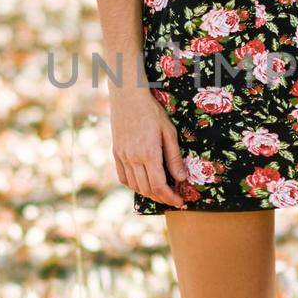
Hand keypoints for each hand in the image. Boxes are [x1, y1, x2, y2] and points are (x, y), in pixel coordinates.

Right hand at [110, 88, 188, 207]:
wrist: (127, 96)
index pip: (159, 185)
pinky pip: (123, 177)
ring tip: (161, 192)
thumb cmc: (152, 111)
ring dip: (148, 193)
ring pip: (134, 186)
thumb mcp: (169, 132)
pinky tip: (143, 183)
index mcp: (149, 153)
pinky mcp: (116, 153)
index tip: (179, 201)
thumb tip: (181, 178)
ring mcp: (122, 157)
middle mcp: (133, 158)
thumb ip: (174, 157)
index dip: (170, 197)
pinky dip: (133, 185)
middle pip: (147, 189)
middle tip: (173, 199)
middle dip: (162, 198)